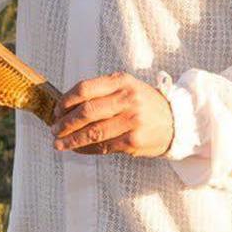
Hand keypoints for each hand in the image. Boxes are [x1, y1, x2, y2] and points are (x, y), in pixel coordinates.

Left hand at [52, 73, 173, 156]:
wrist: (176, 121)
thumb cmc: (145, 104)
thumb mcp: (128, 87)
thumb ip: (102, 91)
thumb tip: (68, 106)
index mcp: (122, 82)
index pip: (85, 89)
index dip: (66, 101)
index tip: (56, 110)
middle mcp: (127, 99)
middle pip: (86, 112)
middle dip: (65, 123)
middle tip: (54, 129)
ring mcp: (131, 121)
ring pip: (92, 132)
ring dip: (71, 140)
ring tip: (59, 143)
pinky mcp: (133, 141)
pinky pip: (103, 147)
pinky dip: (86, 149)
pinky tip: (77, 149)